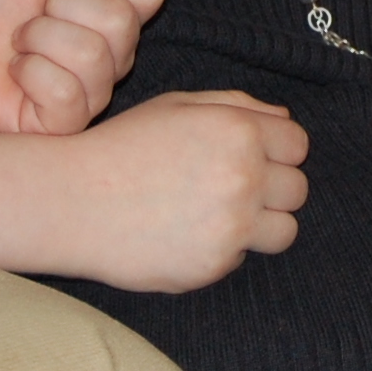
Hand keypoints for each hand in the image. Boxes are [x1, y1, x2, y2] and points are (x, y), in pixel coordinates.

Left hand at [0, 0, 165, 133]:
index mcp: (122, 13)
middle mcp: (117, 58)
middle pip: (121, 20)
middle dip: (62, 2)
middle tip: (37, 11)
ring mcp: (92, 95)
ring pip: (90, 55)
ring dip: (38, 35)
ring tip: (20, 41)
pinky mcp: (61, 126)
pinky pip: (64, 94)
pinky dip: (29, 70)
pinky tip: (16, 70)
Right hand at [63, 90, 307, 292]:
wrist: (73, 201)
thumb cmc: (122, 147)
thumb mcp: (177, 106)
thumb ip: (236, 106)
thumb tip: (282, 120)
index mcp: (238, 130)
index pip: (298, 144)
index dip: (278, 150)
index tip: (254, 157)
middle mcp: (244, 177)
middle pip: (297, 190)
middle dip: (273, 188)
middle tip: (231, 188)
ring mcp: (232, 225)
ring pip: (285, 231)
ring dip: (262, 225)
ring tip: (220, 216)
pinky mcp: (214, 264)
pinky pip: (242, 258)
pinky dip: (223, 249)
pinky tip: (186, 234)